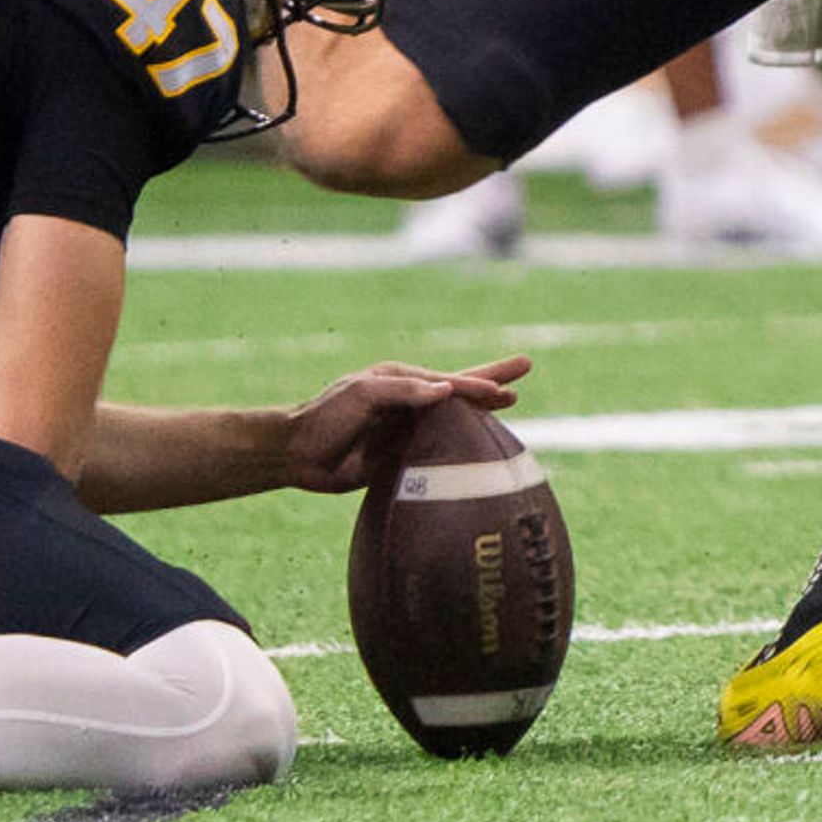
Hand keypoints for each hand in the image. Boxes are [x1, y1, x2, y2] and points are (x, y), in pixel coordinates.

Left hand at [279, 355, 531, 493]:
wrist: (296, 455)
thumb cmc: (325, 417)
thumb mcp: (363, 395)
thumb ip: (403, 391)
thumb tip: (446, 389)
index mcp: (402, 381)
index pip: (450, 381)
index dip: (481, 381)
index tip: (510, 383)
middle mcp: (410, 402)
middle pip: (460, 391)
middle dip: (491, 380)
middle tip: (525, 365)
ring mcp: (408, 428)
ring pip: (454, 419)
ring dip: (482, 411)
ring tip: (512, 400)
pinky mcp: (403, 457)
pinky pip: (440, 451)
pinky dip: (462, 446)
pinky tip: (480, 447)